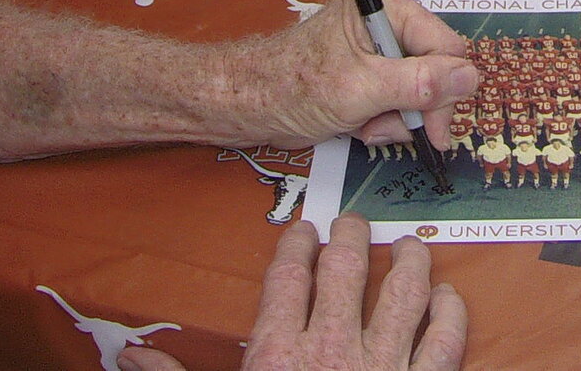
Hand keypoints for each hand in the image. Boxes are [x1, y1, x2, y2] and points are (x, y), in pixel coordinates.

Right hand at [118, 218, 464, 370]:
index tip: (304, 231)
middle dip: (352, 238)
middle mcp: (333, 349)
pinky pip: (446, 341)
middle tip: (354, 224)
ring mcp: (383, 367)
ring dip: (411, 261)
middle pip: (347, 270)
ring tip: (411, 244)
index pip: (288, 278)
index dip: (297, 246)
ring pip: (405, 293)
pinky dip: (451, 312)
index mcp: (278, 354)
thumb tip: (128, 357)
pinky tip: (449, 296)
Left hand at [227, 0, 477, 149]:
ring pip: (422, 91)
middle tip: (385, 130)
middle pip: (437, 69)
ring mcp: (381, 49)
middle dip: (415, 108)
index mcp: (387, 4)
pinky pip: (402, 100)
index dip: (444, 89)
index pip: (445, 46)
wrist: (249, 106)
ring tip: (366, 127)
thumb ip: (417, 84)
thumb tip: (471, 78)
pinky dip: (387, 121)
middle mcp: (389, 20)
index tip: (433, 130)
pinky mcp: (373, 74)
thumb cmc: (293, 87)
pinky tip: (362, 126)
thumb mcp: (361, 88)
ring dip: (398, 119)